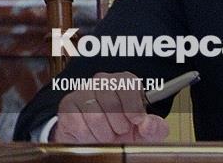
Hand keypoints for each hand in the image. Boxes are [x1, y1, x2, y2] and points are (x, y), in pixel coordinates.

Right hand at [52, 71, 169, 142]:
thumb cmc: (122, 131)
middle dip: (119, 124)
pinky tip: (93, 135)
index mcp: (124, 81)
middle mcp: (102, 81)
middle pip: (111, 102)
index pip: (128, 86)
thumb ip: (154, 127)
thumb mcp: (144, 132)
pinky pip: (80, 125)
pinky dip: (89, 137)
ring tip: (107, 134)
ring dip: (104, 133)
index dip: (134, 108)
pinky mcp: (68, 105)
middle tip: (120, 130)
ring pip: (95, 115)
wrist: (97, 141)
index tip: (136, 121)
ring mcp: (84, 91)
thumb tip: (147, 123)